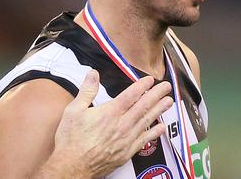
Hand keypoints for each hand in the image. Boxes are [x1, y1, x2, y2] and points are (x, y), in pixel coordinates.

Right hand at [35, 70, 172, 178]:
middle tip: (166, 87)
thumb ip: (86, 91)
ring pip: (146, 121)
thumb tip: (93, 74)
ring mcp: (126, 139)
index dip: (142, 86)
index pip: (130, 96)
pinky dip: (154, 132)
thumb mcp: (73, 110)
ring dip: (159, 110)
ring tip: (169, 101)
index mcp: (109, 113)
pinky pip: (144, 140)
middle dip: (156, 95)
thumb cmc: (71, 139)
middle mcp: (121, 125)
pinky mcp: (127, 152)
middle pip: (143, 106)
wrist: (73, 166)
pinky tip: (161, 127)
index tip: (150, 80)